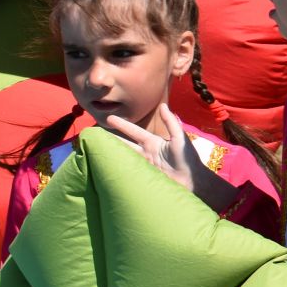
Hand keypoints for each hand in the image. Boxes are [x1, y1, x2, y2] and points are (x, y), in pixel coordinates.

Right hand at [106, 106, 238, 212]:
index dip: (122, 125)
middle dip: (111, 138)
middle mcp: (146, 153)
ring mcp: (144, 165)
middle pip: (125, 143)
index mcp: (153, 142)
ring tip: (96, 147)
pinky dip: (117, 166)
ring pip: (124, 156)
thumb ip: (171, 122)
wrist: (192, 181)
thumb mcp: (179, 138)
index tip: (108, 119)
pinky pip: (128, 169)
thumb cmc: (188, 159)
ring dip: (112, 152)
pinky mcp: (143, 176)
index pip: (134, 131)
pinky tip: (106, 164)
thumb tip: (162, 106)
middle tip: (94, 133)